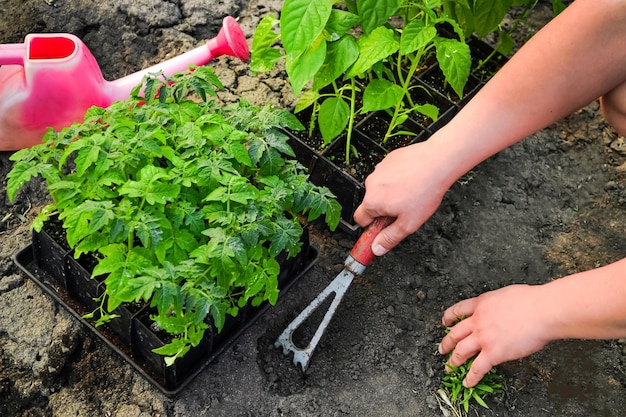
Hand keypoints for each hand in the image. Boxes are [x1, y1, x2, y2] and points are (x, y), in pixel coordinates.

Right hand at [353, 139, 454, 255]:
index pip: (360, 220)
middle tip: (404, 211)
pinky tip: (412, 181)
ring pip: (381, 188)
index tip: (381, 229)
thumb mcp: (409, 224)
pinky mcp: (389, 159)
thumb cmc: (425, 190)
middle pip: (372, 203)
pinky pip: (389, 174)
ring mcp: (380, 169)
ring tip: (412, 193)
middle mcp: (371, 184)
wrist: (438, 162)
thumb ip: (390, 238)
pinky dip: (397, 179)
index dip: (371, 227)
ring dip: (391, 193)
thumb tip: (377, 248)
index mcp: (373, 201)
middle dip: (384, 209)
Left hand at [439, 284, 553, 386]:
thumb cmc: (531, 301)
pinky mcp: (493, 353)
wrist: (541, 311)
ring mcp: (483, 338)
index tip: (445, 323)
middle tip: (442, 348)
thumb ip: (496, 304)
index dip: (448, 318)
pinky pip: (477, 368)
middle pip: (455, 333)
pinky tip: (467, 382)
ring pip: (460, 351)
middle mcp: (477, 321)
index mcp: (481, 304)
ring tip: (449, 367)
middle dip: (446, 342)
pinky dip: (471, 377)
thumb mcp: (505, 294)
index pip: (458, 310)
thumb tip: (499, 308)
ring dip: (453, 361)